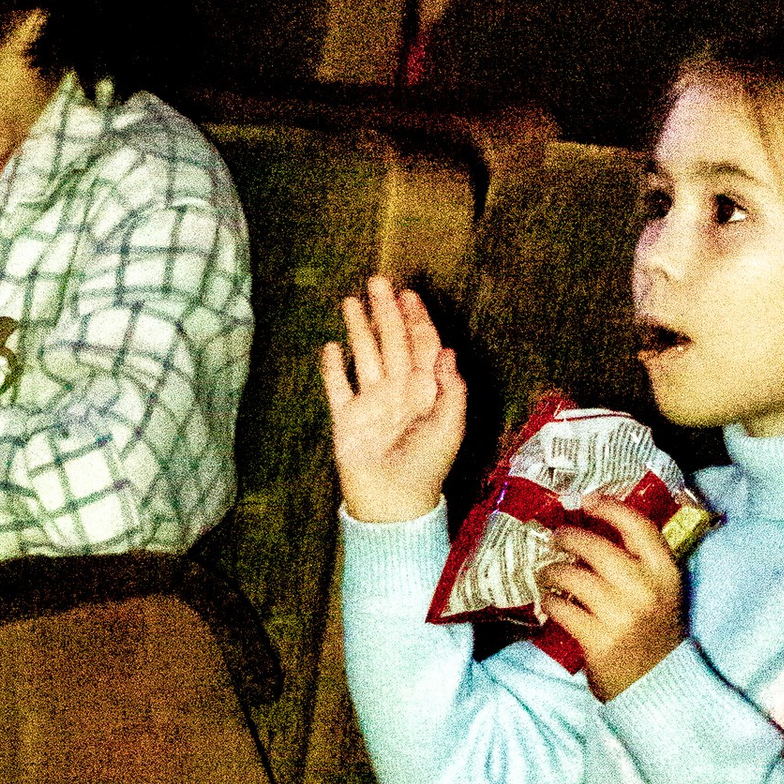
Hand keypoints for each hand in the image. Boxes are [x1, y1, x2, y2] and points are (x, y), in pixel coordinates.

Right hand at [320, 272, 467, 521]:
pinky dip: (333, 368)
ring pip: (365, 356)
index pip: (422, 345)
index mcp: (426, 390)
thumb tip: (447, 350)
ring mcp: (371, 402)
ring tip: (351, 301)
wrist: (392, 502)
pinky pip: (338, 387)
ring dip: (359, 329)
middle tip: (378, 280)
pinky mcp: (346, 418)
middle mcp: (398, 390)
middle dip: (386, 311)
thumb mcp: (451, 427)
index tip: (409, 294)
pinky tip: (331, 347)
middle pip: (392, 342)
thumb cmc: (428, 467)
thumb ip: (452, 388)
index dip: (417, 319)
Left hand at [541, 497, 685, 700]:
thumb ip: (638, 563)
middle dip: (569, 538)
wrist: (658, 683)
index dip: (610, 508)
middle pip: (596, 548)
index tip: (588, 500)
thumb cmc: (653, 631)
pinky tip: (549, 601)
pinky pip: (561, 609)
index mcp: (665, 574)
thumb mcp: (660, 592)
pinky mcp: (598, 640)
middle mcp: (645, 591)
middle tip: (556, 537)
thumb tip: (593, 529)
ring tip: (547, 573)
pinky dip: (549, 602)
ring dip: (552, 572)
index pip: (638, 527)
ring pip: (572, 577)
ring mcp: (621, 616)